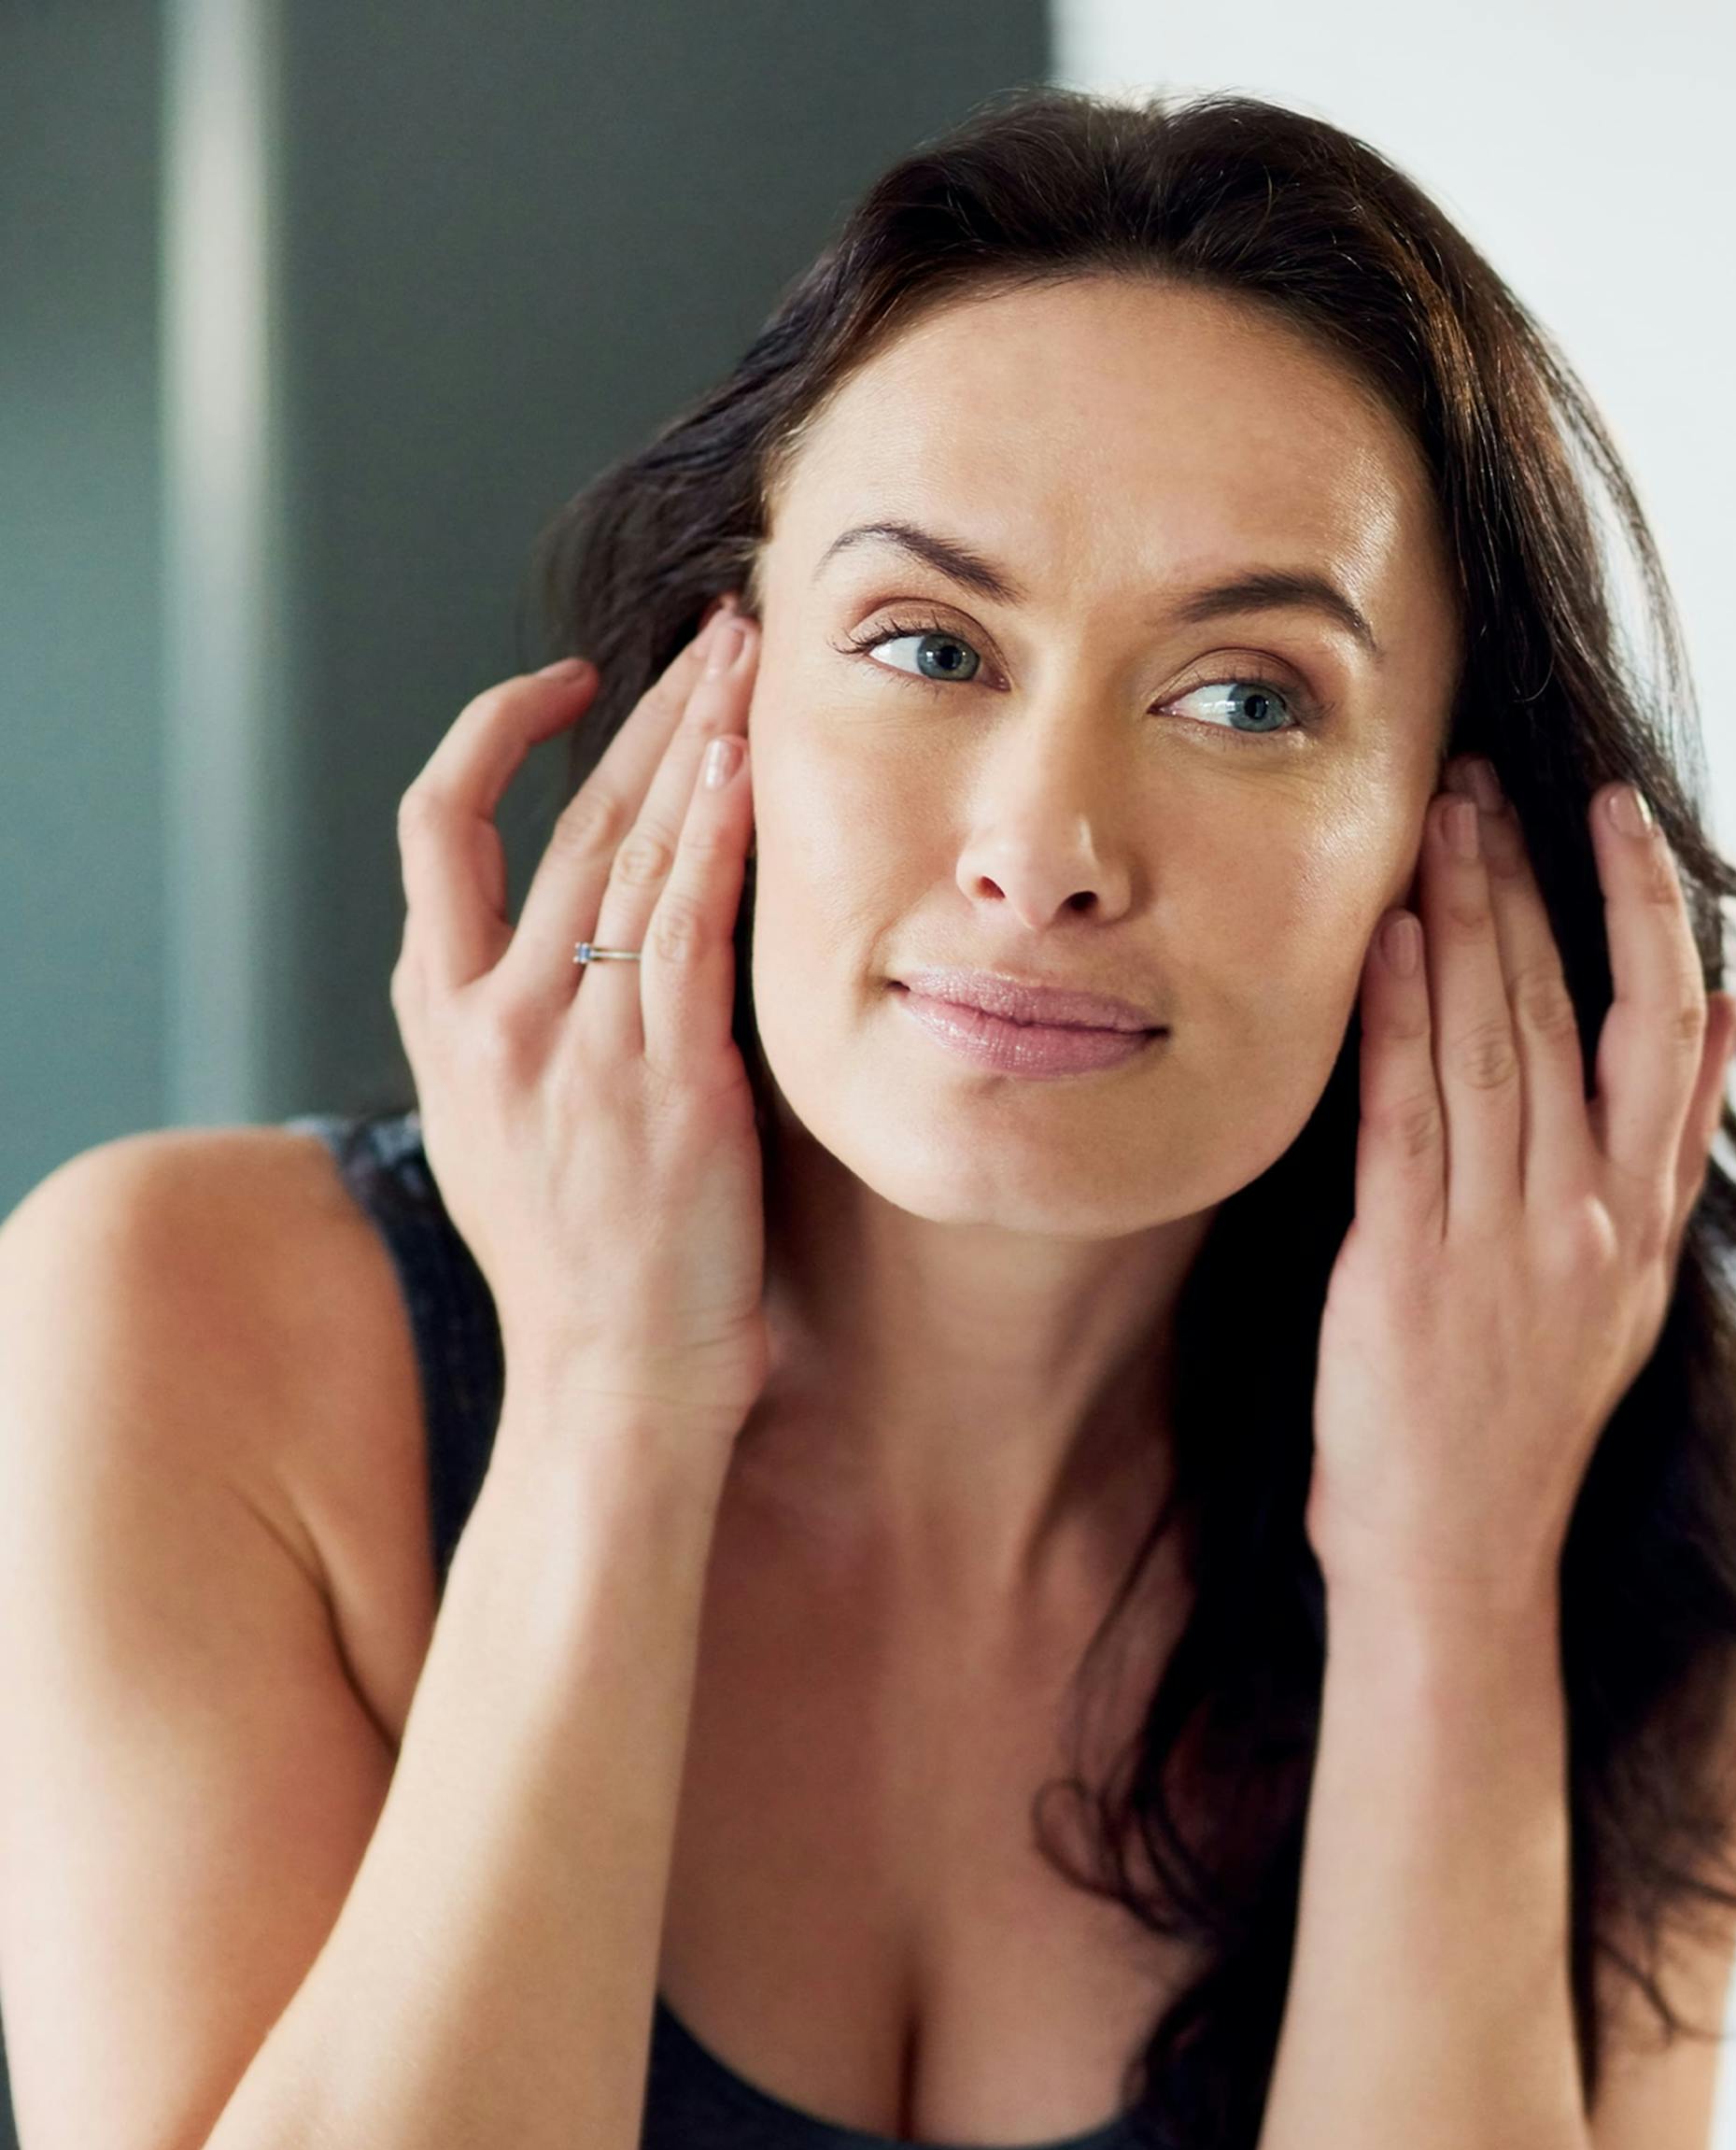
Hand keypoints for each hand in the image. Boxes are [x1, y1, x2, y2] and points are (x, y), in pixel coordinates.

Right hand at [390, 598, 769, 1449]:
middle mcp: (495, 1019)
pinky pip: (688, 931)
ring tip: (752, 660)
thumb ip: (522, 1030)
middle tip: (716, 633)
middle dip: (648, 710)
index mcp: (443, 1021)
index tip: (570, 683)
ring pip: (631, 853)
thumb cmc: (580, 1271)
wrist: (611, 1387)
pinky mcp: (666, 1085)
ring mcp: (576, 1049)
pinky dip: (716, 838)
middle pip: (565, 817)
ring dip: (698, 740)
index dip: (494, 735)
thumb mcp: (504, 1134)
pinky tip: (750, 765)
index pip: (440, 831)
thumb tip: (581, 947)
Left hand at [1303, 757, 1735, 1618]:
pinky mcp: (1407, 1263)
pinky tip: (1382, 939)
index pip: (1665, 1027)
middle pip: (1565, 1010)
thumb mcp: (1630, 1286)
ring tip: (1439, 821)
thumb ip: (1670, 1149)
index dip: (1645, 910)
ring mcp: (1498, 1237)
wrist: (1455, 1556)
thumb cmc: (1523, 1416)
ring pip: (1489, 1042)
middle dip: (1526, 883)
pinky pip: (1407, 1115)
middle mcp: (1584, 1215)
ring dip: (1461, 921)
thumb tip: (1728, 1016)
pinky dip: (1396, 1019)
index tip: (1616, 816)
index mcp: (1640, 1216)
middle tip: (1487, 782)